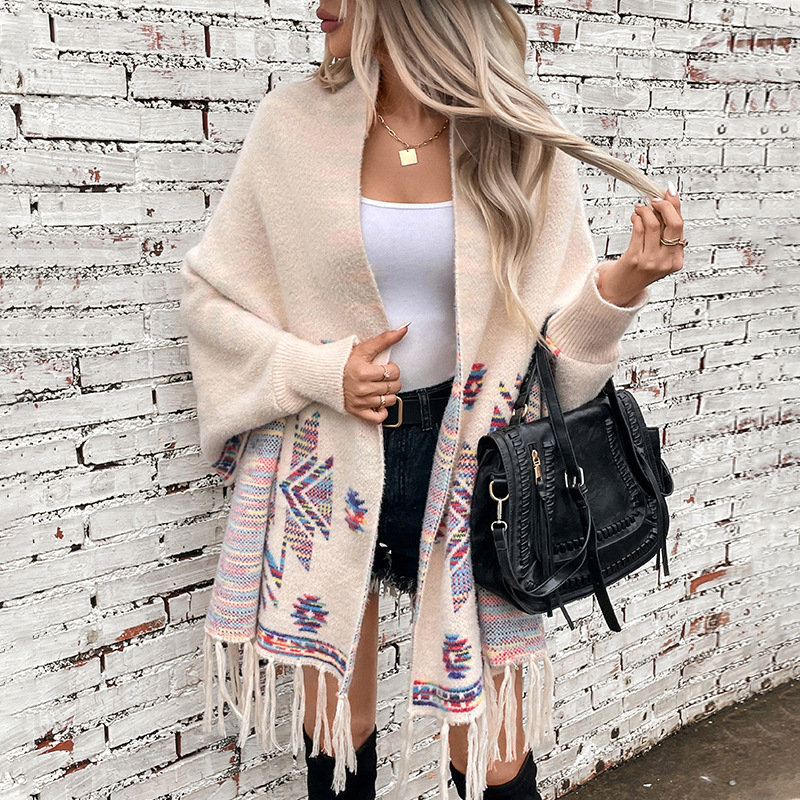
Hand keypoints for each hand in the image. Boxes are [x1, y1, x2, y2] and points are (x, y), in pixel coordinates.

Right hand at [343, 324, 408, 423]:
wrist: (322, 374)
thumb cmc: (341, 361)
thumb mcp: (363, 348)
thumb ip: (385, 339)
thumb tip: (404, 329)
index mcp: (363, 372)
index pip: (393, 372)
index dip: (392, 368)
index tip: (385, 367)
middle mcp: (362, 388)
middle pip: (394, 387)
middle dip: (392, 380)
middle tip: (382, 376)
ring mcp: (359, 402)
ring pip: (389, 401)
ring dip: (388, 393)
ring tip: (379, 386)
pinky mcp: (356, 411)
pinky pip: (378, 418)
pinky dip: (381, 411)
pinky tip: (377, 402)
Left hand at [596, 188, 684, 306]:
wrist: (619, 290)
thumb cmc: (637, 270)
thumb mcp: (657, 256)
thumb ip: (664, 234)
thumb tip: (668, 201)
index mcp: (676, 261)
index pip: (680, 226)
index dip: (675, 206)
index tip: (669, 191)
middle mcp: (666, 262)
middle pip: (674, 223)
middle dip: (664, 205)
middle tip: (654, 199)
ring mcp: (651, 261)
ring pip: (654, 224)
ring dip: (646, 210)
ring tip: (640, 208)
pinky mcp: (635, 258)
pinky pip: (639, 230)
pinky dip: (637, 218)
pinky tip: (634, 217)